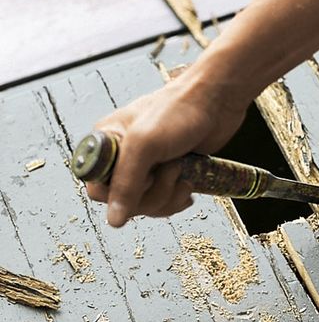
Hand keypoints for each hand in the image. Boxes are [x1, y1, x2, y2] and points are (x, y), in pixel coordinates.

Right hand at [86, 76, 247, 226]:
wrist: (217, 102)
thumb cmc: (179, 111)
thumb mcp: (145, 145)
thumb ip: (126, 183)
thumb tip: (114, 220)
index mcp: (106, 144)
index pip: (97, 189)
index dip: (120, 195)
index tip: (144, 179)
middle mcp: (123, 158)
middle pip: (126, 203)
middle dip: (154, 194)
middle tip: (171, 170)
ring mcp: (148, 168)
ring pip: (148, 206)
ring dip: (169, 197)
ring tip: (181, 172)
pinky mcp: (169, 174)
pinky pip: (165, 202)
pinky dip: (178, 199)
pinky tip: (188, 185)